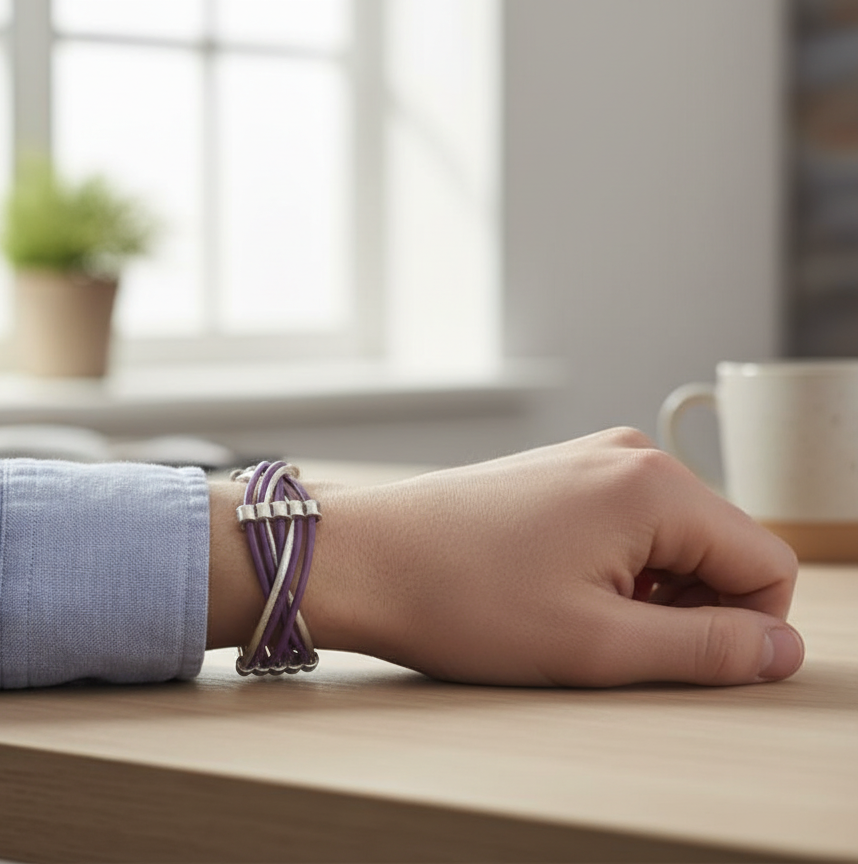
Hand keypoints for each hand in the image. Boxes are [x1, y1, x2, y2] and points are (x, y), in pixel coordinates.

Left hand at [210, 428, 804, 686]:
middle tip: (616, 646)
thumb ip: (706, 649)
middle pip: (721, 548)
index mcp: (655, 488)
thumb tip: (781, 648)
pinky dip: (612, 572)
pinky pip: (624, 529)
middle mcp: (631, 457)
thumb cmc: (462, 598)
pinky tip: (554, 594)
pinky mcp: (557, 474)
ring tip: (574, 620)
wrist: (361, 558)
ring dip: (648, 595)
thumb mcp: (597, 644)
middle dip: (692, 609)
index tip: (679, 663)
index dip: (744, 630)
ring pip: (671, 542)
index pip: (767, 564)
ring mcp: (590, 459)